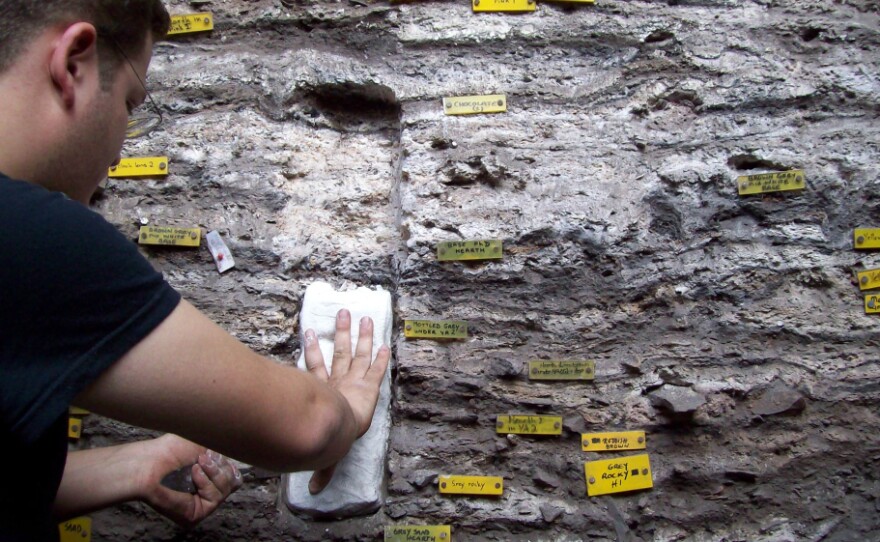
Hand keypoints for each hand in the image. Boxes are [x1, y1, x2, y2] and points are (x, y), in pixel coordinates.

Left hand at [139, 434, 242, 527]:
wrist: (150, 462)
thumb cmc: (169, 450)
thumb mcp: (202, 441)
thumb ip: (222, 446)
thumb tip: (240, 446)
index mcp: (208, 476)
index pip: (233, 476)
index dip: (230, 465)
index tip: (218, 455)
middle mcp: (205, 491)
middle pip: (234, 482)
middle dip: (221, 467)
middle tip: (204, 458)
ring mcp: (201, 504)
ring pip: (227, 489)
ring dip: (214, 473)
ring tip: (196, 465)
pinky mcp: (196, 514)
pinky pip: (215, 498)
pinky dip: (206, 482)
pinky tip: (193, 474)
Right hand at [303, 309, 389, 492]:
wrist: (330, 429)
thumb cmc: (319, 436)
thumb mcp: (321, 454)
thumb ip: (321, 471)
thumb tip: (314, 493)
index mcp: (320, 393)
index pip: (316, 368)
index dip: (312, 351)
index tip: (308, 334)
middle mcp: (336, 383)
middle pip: (338, 352)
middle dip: (341, 333)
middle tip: (343, 313)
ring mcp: (352, 381)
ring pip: (357, 352)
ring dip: (361, 335)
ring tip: (363, 316)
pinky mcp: (369, 386)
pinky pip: (377, 368)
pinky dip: (381, 356)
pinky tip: (386, 343)